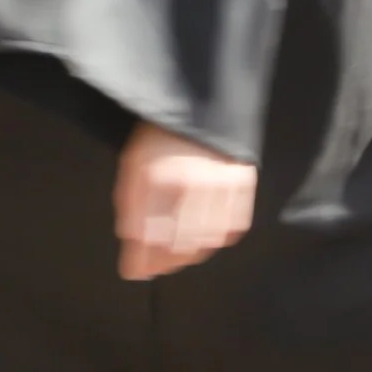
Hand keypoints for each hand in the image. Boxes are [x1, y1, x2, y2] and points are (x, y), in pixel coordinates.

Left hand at [113, 121, 256, 280]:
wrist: (198, 100)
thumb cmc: (160, 134)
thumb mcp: (134, 161)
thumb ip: (129, 202)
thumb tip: (129, 241)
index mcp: (158, 174)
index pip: (148, 234)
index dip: (139, 260)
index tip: (133, 272)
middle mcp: (190, 181)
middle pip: (177, 244)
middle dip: (163, 263)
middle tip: (155, 269)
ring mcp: (219, 182)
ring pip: (206, 240)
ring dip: (189, 256)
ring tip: (177, 258)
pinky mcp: (241, 180)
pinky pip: (233, 226)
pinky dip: (219, 238)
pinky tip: (206, 239)